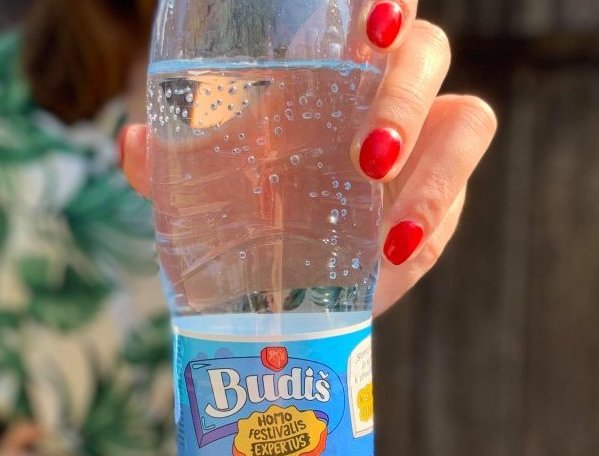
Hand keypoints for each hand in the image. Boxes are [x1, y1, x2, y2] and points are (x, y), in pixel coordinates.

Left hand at [120, 2, 495, 314]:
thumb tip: (131, 143)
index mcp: (331, 65)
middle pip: (428, 53)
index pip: (375, 11)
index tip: (374, 19)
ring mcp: (423, 146)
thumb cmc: (243, 208)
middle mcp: (385, 91)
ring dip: (435, 171)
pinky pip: (457, 200)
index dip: (389, 0)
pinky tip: (390, 254)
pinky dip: (431, 225)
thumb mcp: (202, 185)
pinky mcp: (441, 202)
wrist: (279, 284)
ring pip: (468, 121)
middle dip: (407, 92)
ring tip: (388, 229)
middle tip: (368, 155)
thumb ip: (172, 159)